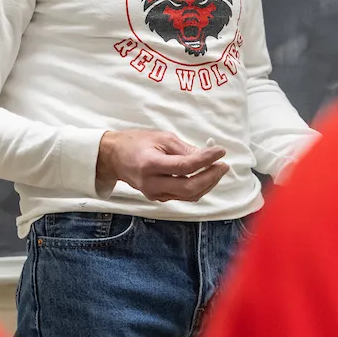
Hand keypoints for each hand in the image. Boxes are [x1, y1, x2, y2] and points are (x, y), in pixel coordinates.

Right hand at [96, 129, 228, 201]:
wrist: (114, 158)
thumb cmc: (136, 143)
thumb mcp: (161, 138)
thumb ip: (184, 149)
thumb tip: (207, 156)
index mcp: (151, 164)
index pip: (185, 166)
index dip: (206, 160)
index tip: (220, 152)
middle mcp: (152, 183)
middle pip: (189, 187)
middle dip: (211, 177)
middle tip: (223, 165)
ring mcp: (154, 193)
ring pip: (189, 195)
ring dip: (207, 184)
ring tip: (217, 170)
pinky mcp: (157, 198)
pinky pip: (182, 196)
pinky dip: (196, 188)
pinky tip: (203, 177)